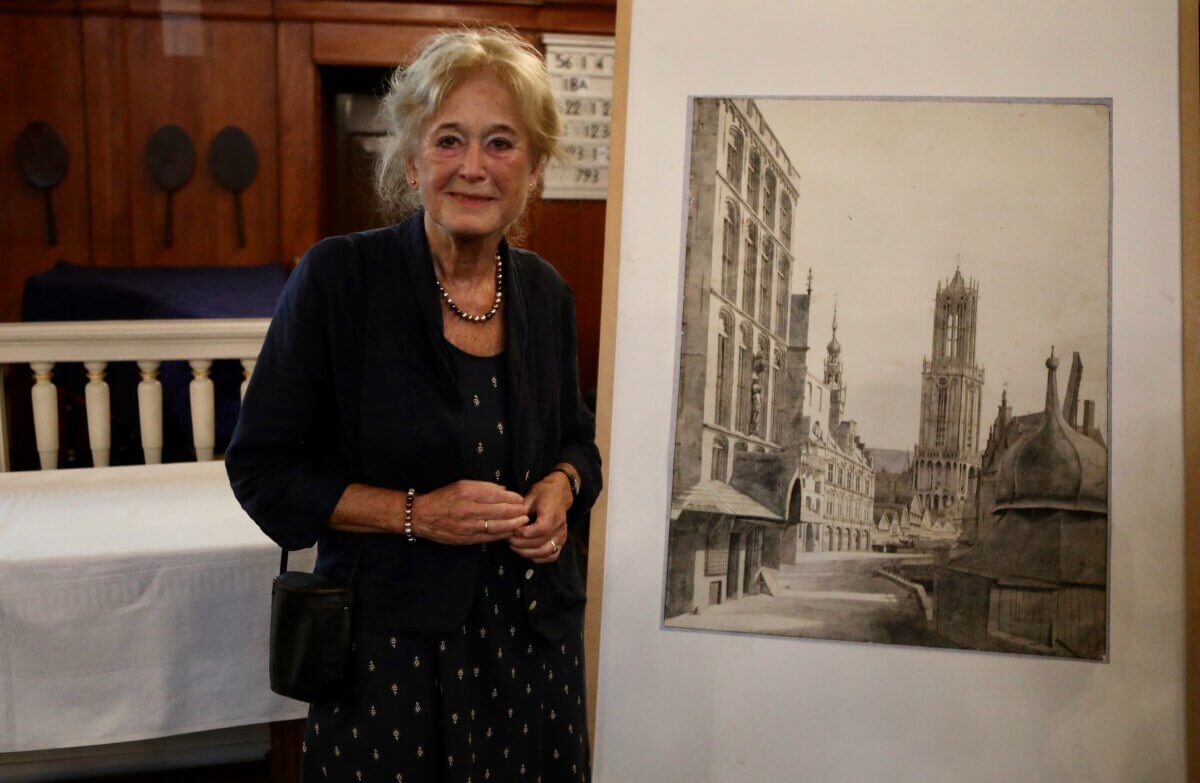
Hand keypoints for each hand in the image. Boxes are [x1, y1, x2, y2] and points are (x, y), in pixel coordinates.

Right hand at [411, 480, 528, 545]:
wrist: (422, 516)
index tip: (520, 499)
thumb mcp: (462, 484)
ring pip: (497, 526)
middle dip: (516, 512)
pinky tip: (510, 532)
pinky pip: (489, 537)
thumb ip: (484, 487)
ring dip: (513, 525)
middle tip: (526, 511)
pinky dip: (501, 535)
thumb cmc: (443, 497)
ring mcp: (468, 526)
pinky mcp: (466, 539)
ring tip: (523, 522)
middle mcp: (468, 509)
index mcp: (468, 493)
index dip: (512, 498)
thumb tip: (504, 491)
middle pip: (500, 511)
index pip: (497, 495)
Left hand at [510, 471, 572, 563]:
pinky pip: (552, 556)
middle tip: (509, 540)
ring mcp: (562, 535)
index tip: (512, 531)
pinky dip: (539, 557)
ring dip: (528, 553)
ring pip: (545, 552)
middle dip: (521, 544)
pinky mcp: (561, 541)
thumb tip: (511, 525)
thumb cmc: (543, 493)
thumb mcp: (530, 497)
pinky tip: (527, 552)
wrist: (559, 493)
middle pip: (540, 543)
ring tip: (515, 547)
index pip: (540, 529)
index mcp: (552, 513)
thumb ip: (521, 511)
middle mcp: (560, 526)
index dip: (524, 534)